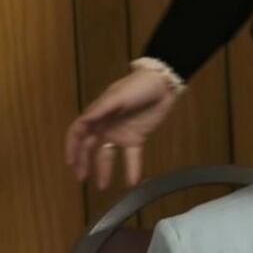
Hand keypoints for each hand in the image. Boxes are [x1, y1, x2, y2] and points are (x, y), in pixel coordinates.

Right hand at [65, 69, 177, 188]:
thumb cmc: (138, 86)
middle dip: (83, 163)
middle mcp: (105, 126)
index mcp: (97, 114)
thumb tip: (82, 122)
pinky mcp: (137, 138)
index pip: (78, 133)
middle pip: (89, 147)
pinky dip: (131, 169)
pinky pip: (132, 156)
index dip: (72, 147)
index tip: (70, 163)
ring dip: (104, 170)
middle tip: (81, 180)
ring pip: (108, 154)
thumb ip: (100, 110)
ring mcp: (121, 133)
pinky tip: (132, 182)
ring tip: (103, 186)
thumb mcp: (117, 96)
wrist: (164, 85)